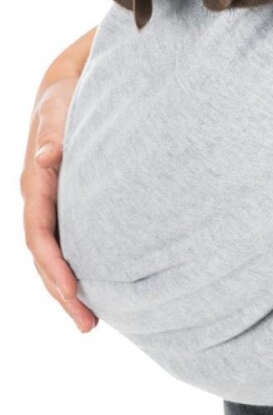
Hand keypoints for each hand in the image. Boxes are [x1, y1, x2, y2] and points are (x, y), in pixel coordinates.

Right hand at [21, 75, 97, 332]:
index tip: (72, 289)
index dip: (53, 263)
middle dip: (61, 292)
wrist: (64, 90)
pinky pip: (66, 246)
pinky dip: (75, 270)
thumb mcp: (57, 111)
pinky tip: (95, 291)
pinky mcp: (65, 208)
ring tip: (90, 322)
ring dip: (66, 291)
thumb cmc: (64, 101)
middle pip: (43, 257)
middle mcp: (38, 202)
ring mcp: (50, 208)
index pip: (39, 233)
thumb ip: (54, 134)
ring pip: (52, 258)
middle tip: (87, 323)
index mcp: (35, 184)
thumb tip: (45, 158)